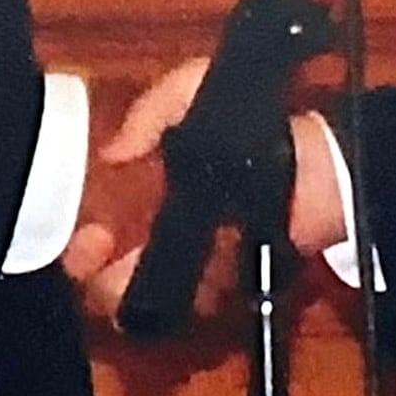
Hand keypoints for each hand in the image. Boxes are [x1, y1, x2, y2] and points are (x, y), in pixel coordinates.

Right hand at [60, 58, 349, 324]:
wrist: (315, 167)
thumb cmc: (254, 123)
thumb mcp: (196, 89)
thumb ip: (152, 110)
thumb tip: (112, 154)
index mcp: (147, 182)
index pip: (96, 216)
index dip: (80, 231)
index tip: (83, 233)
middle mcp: (158, 224)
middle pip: (104, 266)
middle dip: (89, 269)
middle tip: (94, 255)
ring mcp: (188, 258)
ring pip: (136, 292)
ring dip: (120, 291)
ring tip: (123, 278)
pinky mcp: (219, 284)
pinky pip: (184, 306)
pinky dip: (172, 303)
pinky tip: (170, 287)